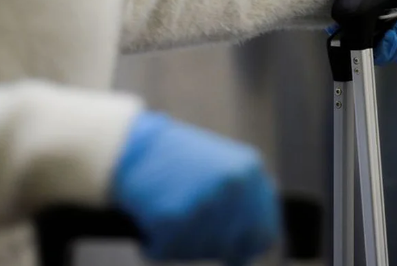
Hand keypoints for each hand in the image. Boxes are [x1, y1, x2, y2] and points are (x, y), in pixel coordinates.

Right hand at [109, 112, 280, 263]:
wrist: (131, 145)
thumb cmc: (176, 159)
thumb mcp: (223, 169)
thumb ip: (245, 202)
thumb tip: (263, 243)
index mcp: (251, 172)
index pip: (265, 233)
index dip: (247, 247)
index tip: (233, 251)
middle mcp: (234, 187)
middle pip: (231, 247)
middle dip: (208, 244)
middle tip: (186, 223)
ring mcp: (206, 202)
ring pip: (198, 251)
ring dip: (180, 242)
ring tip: (168, 210)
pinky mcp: (173, 218)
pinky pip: (165, 251)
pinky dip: (154, 243)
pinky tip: (152, 217)